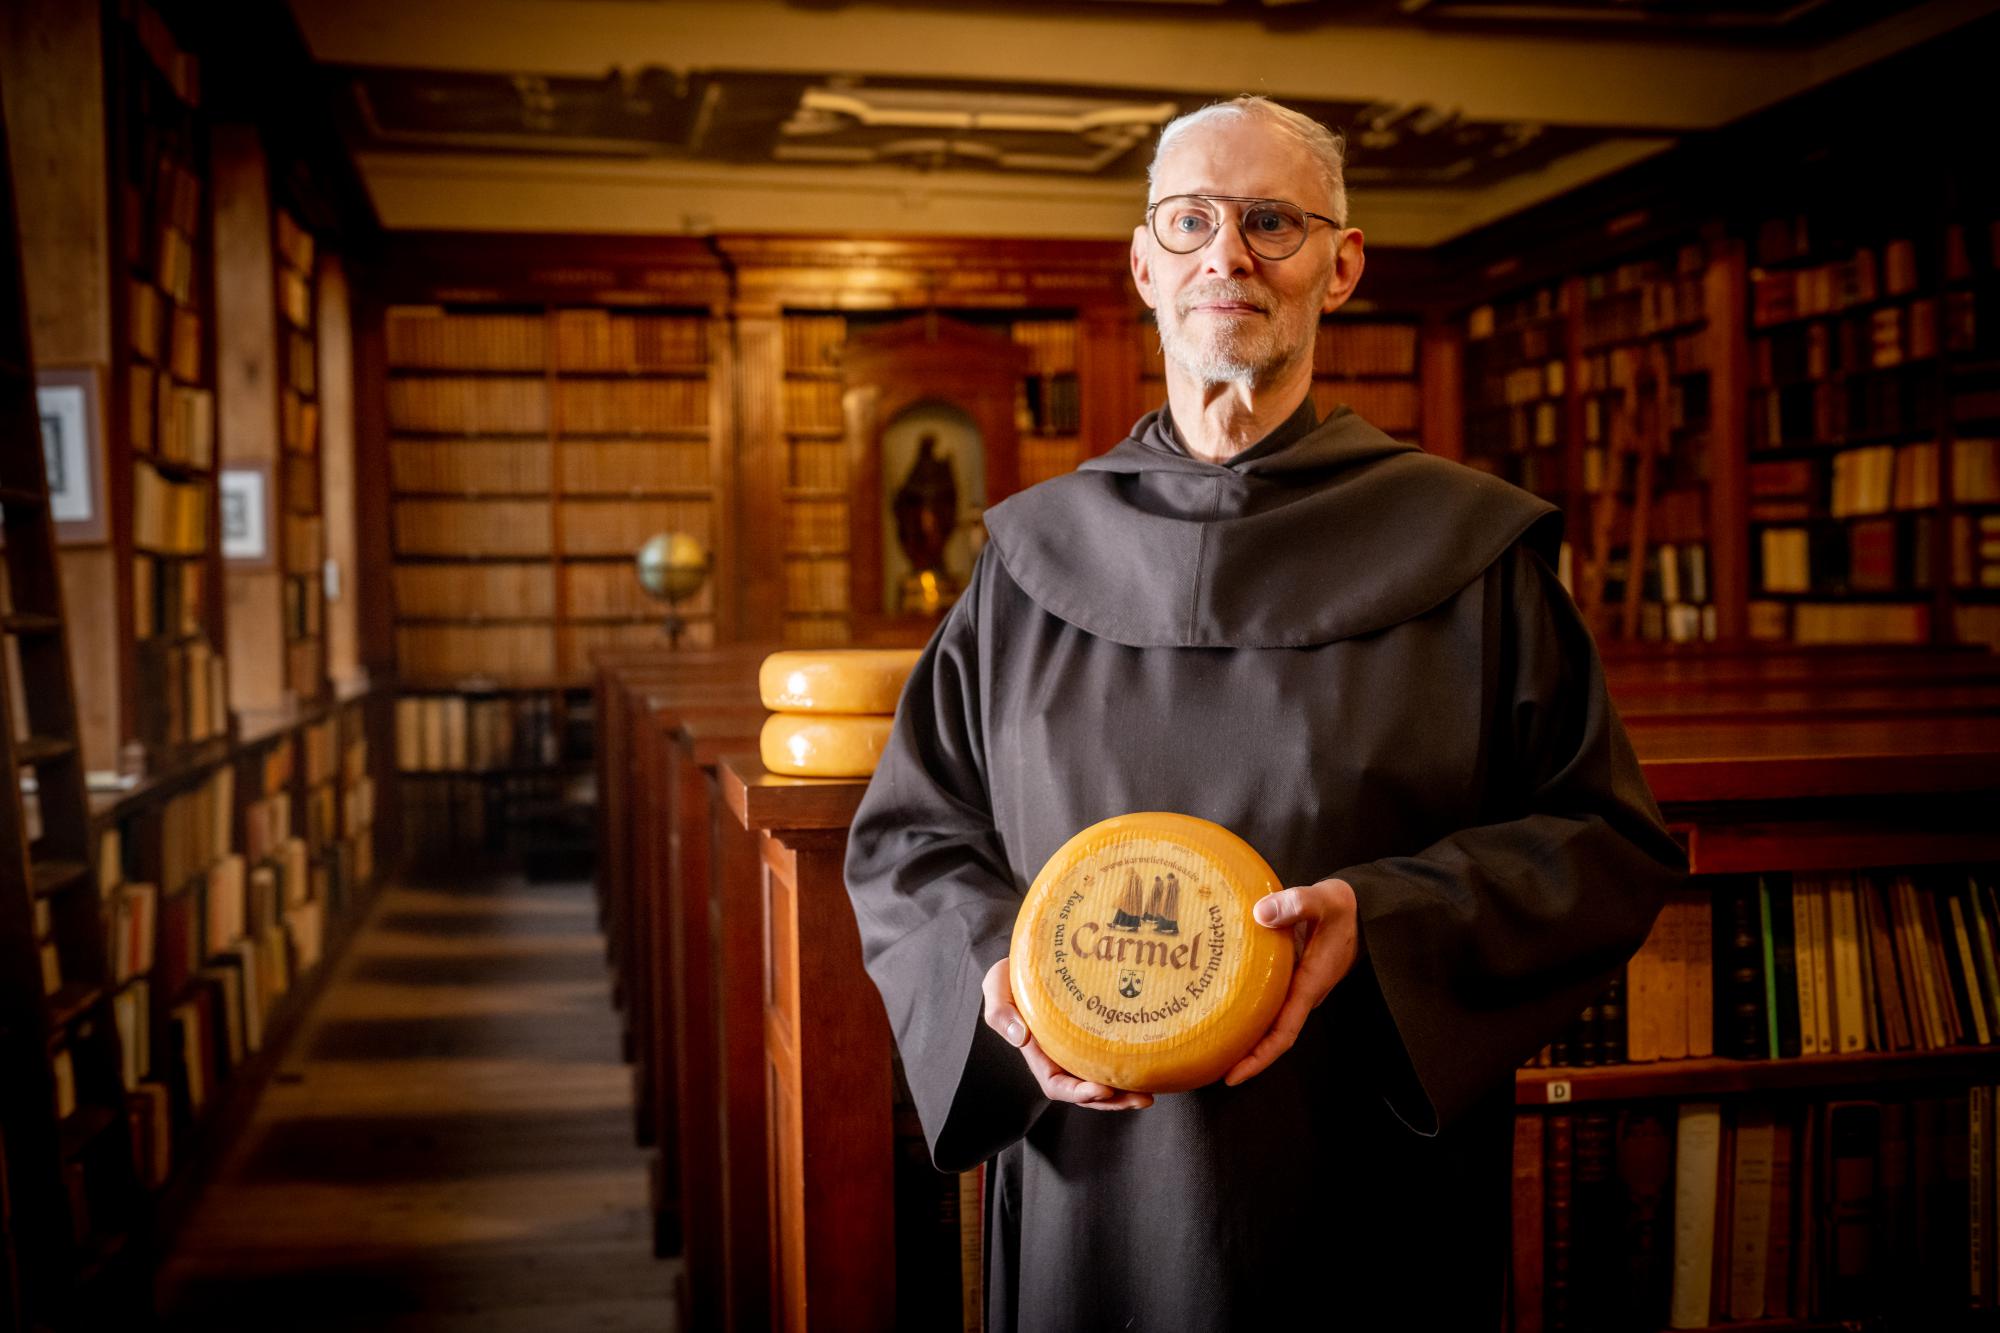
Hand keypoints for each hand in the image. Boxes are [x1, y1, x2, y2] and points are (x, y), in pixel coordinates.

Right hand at [982, 957, 1153, 1110]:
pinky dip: (1131, 1068)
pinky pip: (1114, 1057)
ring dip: (1125, 1092)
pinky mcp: (1099, 1034)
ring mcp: (1081, 1048)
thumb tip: (1019, 1038)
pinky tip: (1150, 1068)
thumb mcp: (997, 985)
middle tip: (1141, 1098)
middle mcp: (1062, 1056)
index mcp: (1038, 1052)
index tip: (1100, 1090)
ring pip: (1104, 1079)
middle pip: (1087, 1091)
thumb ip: (1000, 1011)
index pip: (1056, 1084)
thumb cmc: (1014, 972)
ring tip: (1149, 1094)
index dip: (1077, 1093)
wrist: (1036, 954)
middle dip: (1113, 1101)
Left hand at [1223, 877, 1359, 1086]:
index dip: (1259, 1058)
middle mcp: (1300, 992)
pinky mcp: (1287, 973)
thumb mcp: (1327, 900)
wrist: (1361, 910)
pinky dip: (1243, 1006)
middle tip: (1205, 1063)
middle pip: (1269, 1035)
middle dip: (1241, 1054)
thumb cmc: (1344, 908)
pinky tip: (1218, 1001)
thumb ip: (1298, 903)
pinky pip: (1263, 998)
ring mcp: (1293, 985)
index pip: (1283, 1033)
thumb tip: (1261, 913)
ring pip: (1265, 1019)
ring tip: (1205, 1041)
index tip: (1234, 1076)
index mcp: (1309, 985)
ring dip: (1241, 1033)